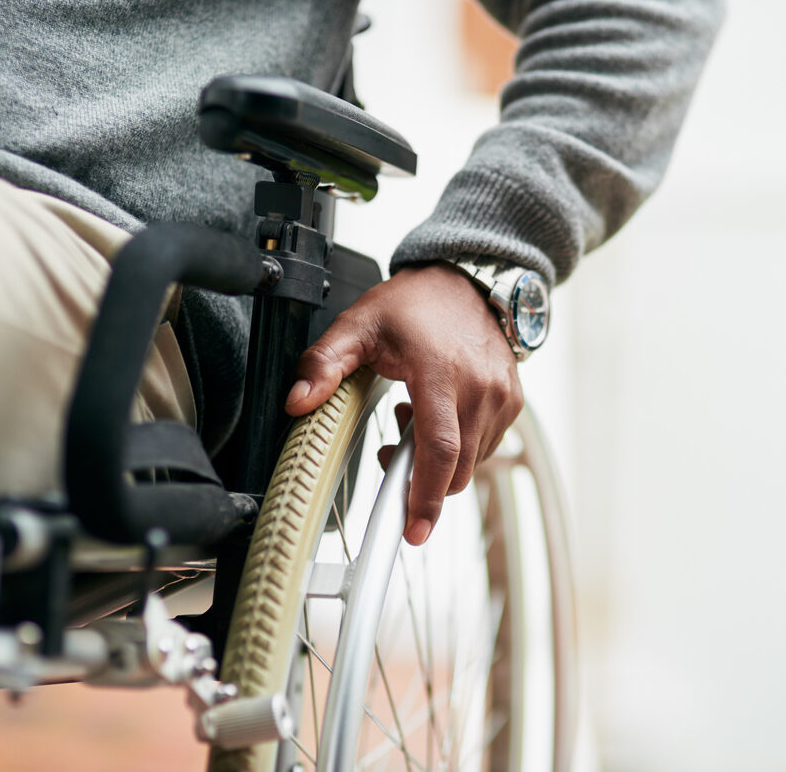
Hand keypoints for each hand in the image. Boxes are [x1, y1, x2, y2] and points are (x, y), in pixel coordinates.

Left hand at [285, 263, 523, 544]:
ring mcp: (502, 396)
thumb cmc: (414, 303)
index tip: (414, 531)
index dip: (426, 497)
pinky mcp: (513, 401)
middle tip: (391, 453)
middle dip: (423, 482)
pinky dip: (459, 446)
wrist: (466, 281)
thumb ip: (324, 365)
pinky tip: (438, 416)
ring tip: (412, 420)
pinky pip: (486, 445)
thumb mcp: (358, 325)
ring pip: (472, 461)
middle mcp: (480, 388)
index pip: (439, 449)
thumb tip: (297, 404)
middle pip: (457, 467)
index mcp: (440, 373)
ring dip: (439, 460)